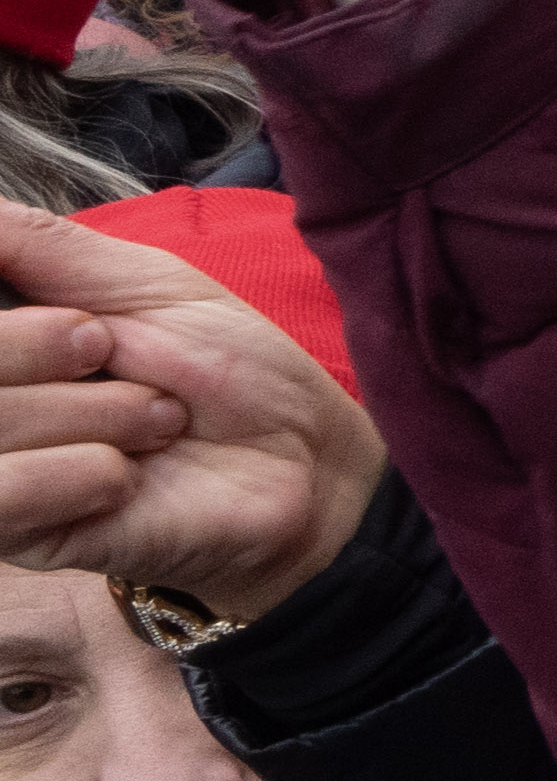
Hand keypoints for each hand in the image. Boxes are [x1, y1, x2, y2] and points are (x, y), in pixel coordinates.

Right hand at [0, 205, 383, 625]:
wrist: (303, 464)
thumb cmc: (227, 368)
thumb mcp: (144, 282)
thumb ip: (39, 245)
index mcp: (4, 333)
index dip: (17, 318)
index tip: (83, 317)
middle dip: (50, 342)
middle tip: (118, 356)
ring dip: (96, 412)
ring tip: (154, 421)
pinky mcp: (18, 535)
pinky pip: (5, 492)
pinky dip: (83, 472)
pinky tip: (129, 478)